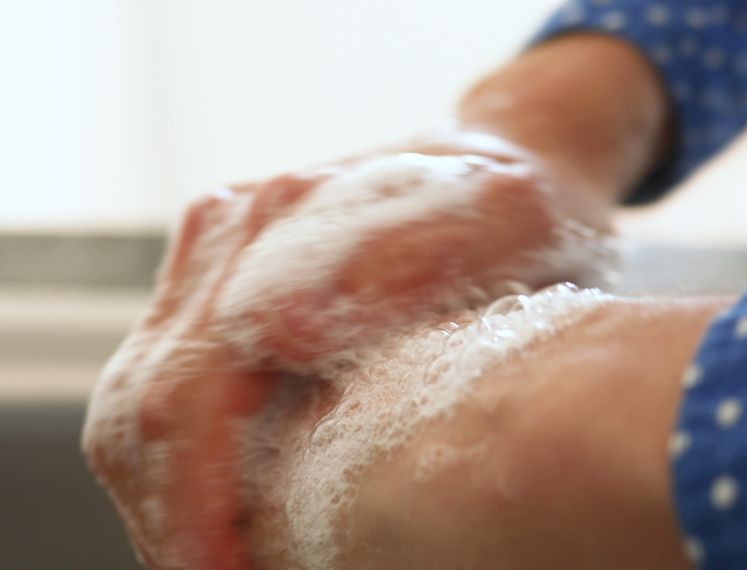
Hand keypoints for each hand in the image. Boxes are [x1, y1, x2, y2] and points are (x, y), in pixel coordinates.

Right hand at [82, 129, 614, 569]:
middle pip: (146, 402)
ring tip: (217, 564)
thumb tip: (280, 333)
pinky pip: (156, 386)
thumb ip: (405, 258)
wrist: (511, 158)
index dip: (203, 497)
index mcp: (283, 217)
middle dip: (174, 516)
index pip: (196, 384)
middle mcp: (231, 230)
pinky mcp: (220, 282)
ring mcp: (217, 256)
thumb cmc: (520, 203)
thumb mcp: (504, 217)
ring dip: (162, 501)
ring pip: (133, 403)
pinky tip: (217, 516)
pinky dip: (174, 467)